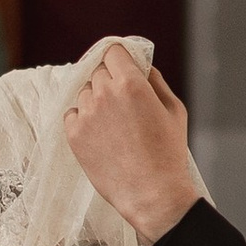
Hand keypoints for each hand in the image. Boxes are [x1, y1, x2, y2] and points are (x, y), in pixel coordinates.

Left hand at [64, 47, 198, 243]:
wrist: (151, 194)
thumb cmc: (168, 154)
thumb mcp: (174, 110)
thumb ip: (155, 81)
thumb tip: (141, 66)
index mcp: (131, 83)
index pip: (113, 51)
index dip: (118, 58)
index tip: (121, 66)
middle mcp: (104, 94)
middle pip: (98, 71)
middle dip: (109, 81)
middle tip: (122, 103)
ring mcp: (86, 114)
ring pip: (84, 93)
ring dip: (95, 101)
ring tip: (113, 125)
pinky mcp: (74, 135)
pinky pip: (72, 114)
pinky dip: (83, 119)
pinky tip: (100, 135)